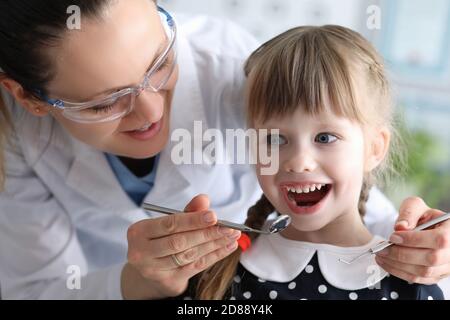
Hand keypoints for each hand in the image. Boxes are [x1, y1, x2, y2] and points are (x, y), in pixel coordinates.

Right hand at [122, 194, 240, 298]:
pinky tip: (227, 247)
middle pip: (179, 242)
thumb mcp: (168, 223)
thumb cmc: (159, 239)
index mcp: (139, 232)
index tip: (213, 216)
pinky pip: (195, 267)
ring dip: (214, 245)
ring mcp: (153, 269)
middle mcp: (141, 252)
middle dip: (207, 234)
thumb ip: (187, 211)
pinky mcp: (167, 281)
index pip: (170, 224)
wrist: (148, 268)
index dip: (193, 220)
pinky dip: (214, 256)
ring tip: (231, 235)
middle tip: (228, 227)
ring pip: (189, 255)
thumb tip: (203, 200)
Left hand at [375, 197, 449, 283]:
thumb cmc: (422, 217)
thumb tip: (400, 227)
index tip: (392, 237)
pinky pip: (418, 279)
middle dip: (401, 254)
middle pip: (431, 258)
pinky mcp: (436, 276)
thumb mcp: (416, 206)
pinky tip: (386, 263)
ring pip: (424, 272)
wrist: (426, 228)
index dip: (414, 240)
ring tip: (380, 256)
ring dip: (397, 265)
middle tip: (381, 248)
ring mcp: (446, 267)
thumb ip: (408, 213)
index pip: (439, 239)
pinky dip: (399, 272)